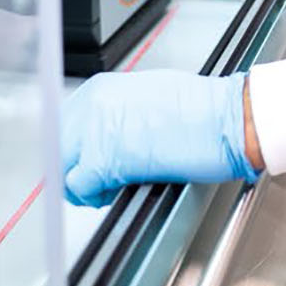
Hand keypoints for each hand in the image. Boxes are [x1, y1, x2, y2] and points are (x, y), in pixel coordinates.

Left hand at [60, 72, 260, 207]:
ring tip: (109, 189)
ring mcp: (96, 132)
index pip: (63, 125)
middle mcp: (93, 106)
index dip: (73, 150)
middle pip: (59, 147)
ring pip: (63, 168)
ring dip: (83, 184)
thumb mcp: (147, 97)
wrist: (226, 119)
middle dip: (74, 168)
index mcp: (100, 89)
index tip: (83, 163)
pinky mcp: (107, 160)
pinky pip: (80, 186)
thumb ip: (117, 115)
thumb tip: (106, 135)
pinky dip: (93, 196)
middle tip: (96, 182)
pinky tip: (116, 193)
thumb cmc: (201, 110)